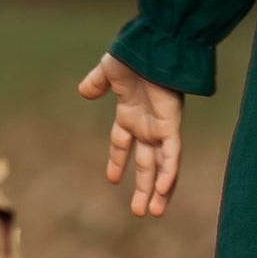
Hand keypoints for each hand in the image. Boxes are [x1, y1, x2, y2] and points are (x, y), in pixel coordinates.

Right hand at [75, 54, 185, 215]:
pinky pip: (172, 154)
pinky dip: (168, 173)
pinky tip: (163, 190)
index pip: (123, 144)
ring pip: (160, 165)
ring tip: (152, 213)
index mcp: (131, 114)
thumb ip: (98, 82)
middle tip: (139, 212)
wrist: (154, 44)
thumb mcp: (109, 70)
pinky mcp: (172, 125)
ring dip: (157, 189)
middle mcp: (147, 124)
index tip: (112, 179)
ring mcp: (161, 126)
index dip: (118, 161)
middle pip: (145, 163)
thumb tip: (84, 91)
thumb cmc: (134, 53)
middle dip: (142, 187)